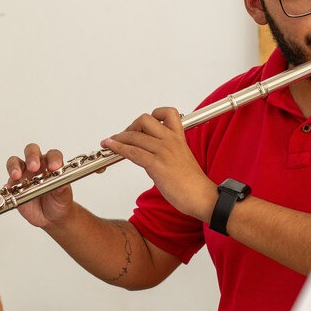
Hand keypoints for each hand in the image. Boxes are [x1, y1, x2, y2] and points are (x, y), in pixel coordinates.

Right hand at [5, 143, 74, 227]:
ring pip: (15, 162)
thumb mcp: (64, 196)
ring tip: (16, 176)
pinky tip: (10, 189)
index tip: (54, 167)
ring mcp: (24, 175)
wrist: (51, 218)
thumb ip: (62, 189)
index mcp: (51, 164)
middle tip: (33, 167)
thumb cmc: (59, 201)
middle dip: (31, 157)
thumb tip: (61, 182)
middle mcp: (37, 166)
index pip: (52, 155)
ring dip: (14, 167)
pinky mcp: (15, 186)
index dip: (53, 158)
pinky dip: (8, 185)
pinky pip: (9, 182)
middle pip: (31, 151)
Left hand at [100, 107, 214, 220]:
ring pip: (135, 136)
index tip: (141, 126)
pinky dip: (118, 148)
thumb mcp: (180, 159)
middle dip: (130, 127)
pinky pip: (132, 151)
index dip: (152, 115)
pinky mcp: (156, 164)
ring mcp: (163, 151)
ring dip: (118, 138)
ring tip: (109, 142)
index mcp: (179, 137)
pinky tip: (111, 147)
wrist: (201, 197)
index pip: (167, 113)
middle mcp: (171, 140)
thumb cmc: (191, 182)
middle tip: (124, 137)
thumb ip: (166, 151)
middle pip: (144, 120)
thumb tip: (148, 151)